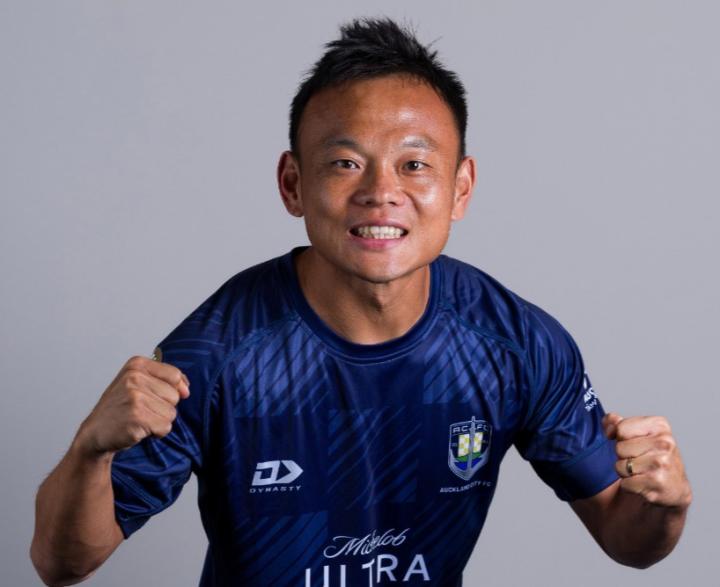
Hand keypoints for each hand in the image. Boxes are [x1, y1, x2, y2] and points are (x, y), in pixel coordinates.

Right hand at [74, 353, 190, 458]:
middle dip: (162, 408)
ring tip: (138, 419)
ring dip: (158, 421)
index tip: (157, 397)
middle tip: (140, 410)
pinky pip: (165, 427)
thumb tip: (186, 390)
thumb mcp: (137, 384)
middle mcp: (135, 377)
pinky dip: (155, 433)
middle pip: (175, 396)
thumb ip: (165, 380)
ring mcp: (135, 397)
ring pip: (171, 413)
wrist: (95, 432)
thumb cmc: (120, 408)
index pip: (175, 375)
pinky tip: (138, 429)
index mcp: (136, 364)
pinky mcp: (137, 417)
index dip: (174, 390)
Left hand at [603, 413, 691, 508]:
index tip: (632, 443)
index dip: (620, 437)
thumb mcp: (639, 434)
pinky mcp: (657, 482)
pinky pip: (625, 483)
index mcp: (659, 426)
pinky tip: (644, 483)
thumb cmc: (653, 457)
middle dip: (623, 456)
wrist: (674, 488)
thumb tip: (608, 422)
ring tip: (641, 472)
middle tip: (639, 460)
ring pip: (620, 466)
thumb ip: (618, 423)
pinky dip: (630, 486)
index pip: (621, 428)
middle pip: (619, 448)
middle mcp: (664, 443)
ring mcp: (662, 463)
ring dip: (625, 472)